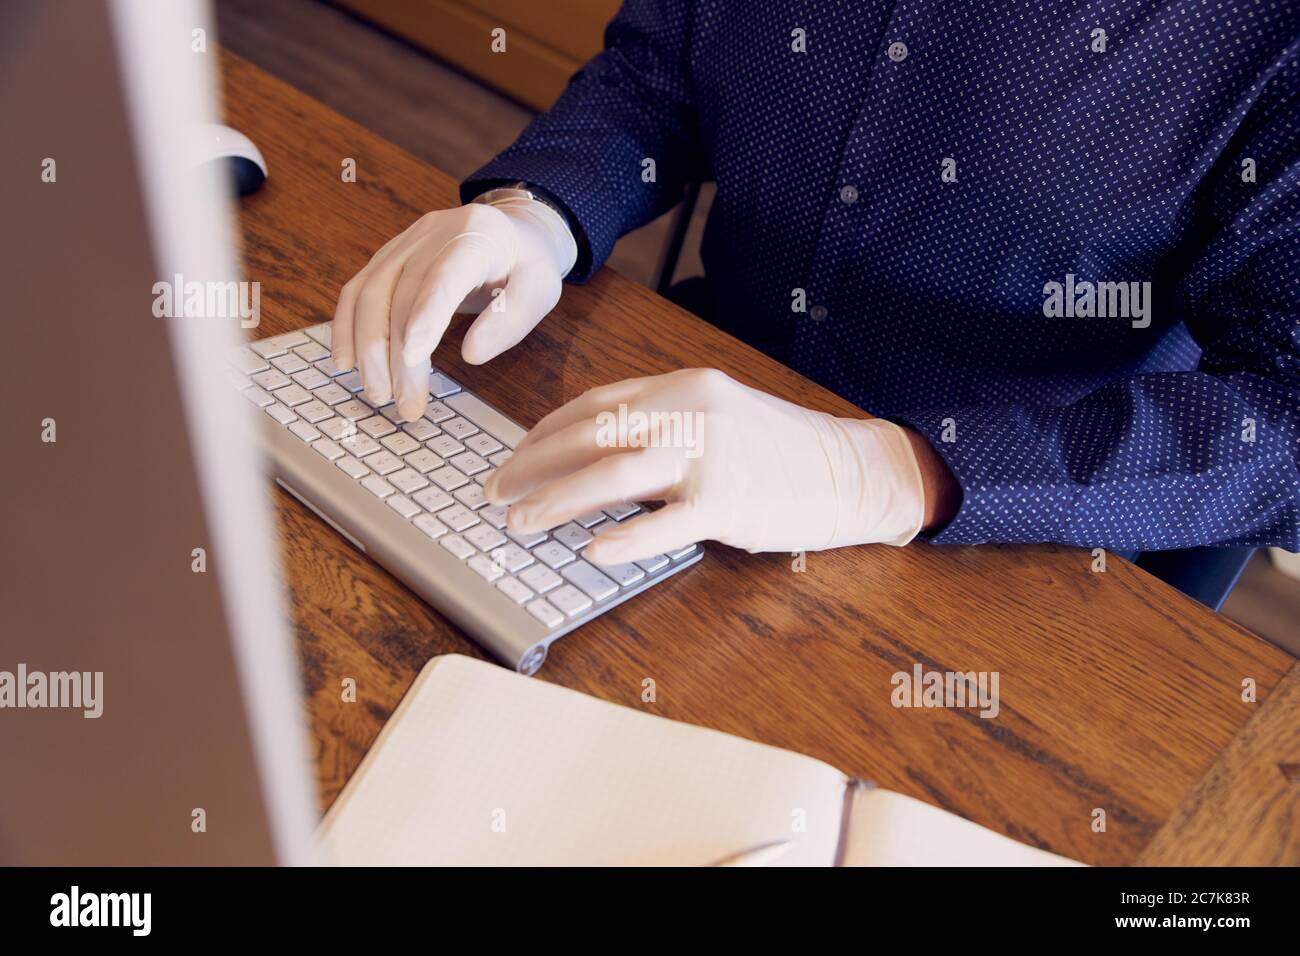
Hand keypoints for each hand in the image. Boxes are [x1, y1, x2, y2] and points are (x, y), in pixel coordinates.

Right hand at [331, 198, 573, 420]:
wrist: (511, 230)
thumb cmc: (525, 266)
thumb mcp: (540, 289)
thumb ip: (511, 319)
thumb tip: (471, 354)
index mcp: (478, 234)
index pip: (446, 274)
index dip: (426, 314)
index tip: (412, 356)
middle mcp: (433, 232)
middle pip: (403, 293)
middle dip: (398, 354)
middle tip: (405, 404)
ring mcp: (404, 243)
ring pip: (370, 293)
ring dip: (368, 348)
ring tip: (379, 393)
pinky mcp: (386, 258)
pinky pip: (356, 291)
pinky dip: (347, 328)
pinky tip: (346, 363)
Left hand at [484, 368, 927, 564]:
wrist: (852, 469)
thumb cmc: (781, 449)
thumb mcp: (719, 416)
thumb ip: (661, 425)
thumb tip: (595, 455)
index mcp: (683, 388)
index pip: (594, 405)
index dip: (543, 433)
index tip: (513, 456)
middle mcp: (691, 412)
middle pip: (592, 435)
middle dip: (533, 465)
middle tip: (494, 491)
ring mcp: (710, 456)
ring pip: (614, 475)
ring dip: (557, 500)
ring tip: (520, 522)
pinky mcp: (730, 502)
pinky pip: (664, 524)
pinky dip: (623, 538)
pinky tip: (591, 552)